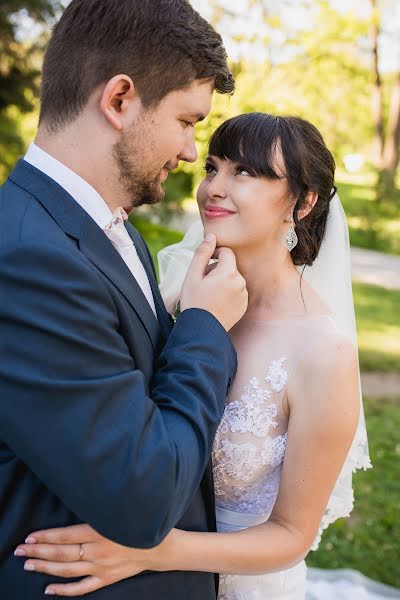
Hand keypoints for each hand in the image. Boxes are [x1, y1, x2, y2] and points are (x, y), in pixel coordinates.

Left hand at [14, 523, 166, 595]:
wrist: (161, 546)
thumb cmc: (139, 523)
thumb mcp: (119, 512)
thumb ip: (99, 511)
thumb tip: (79, 505)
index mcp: (99, 532)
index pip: (65, 536)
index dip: (45, 537)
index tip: (29, 538)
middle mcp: (97, 551)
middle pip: (61, 554)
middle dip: (38, 552)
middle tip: (20, 552)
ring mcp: (100, 567)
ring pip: (66, 570)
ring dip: (45, 568)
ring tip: (28, 565)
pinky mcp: (105, 579)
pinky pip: (81, 588)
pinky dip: (63, 590)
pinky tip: (48, 589)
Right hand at [180, 234, 247, 330]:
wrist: (202, 330)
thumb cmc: (194, 302)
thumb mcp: (192, 275)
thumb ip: (202, 253)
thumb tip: (211, 236)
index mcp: (228, 272)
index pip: (226, 252)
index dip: (214, 254)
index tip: (204, 265)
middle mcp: (240, 282)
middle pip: (230, 266)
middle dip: (217, 269)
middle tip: (203, 283)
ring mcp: (244, 294)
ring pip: (233, 279)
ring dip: (223, 281)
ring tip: (209, 294)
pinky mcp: (244, 305)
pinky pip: (237, 291)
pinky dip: (228, 292)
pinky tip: (216, 302)